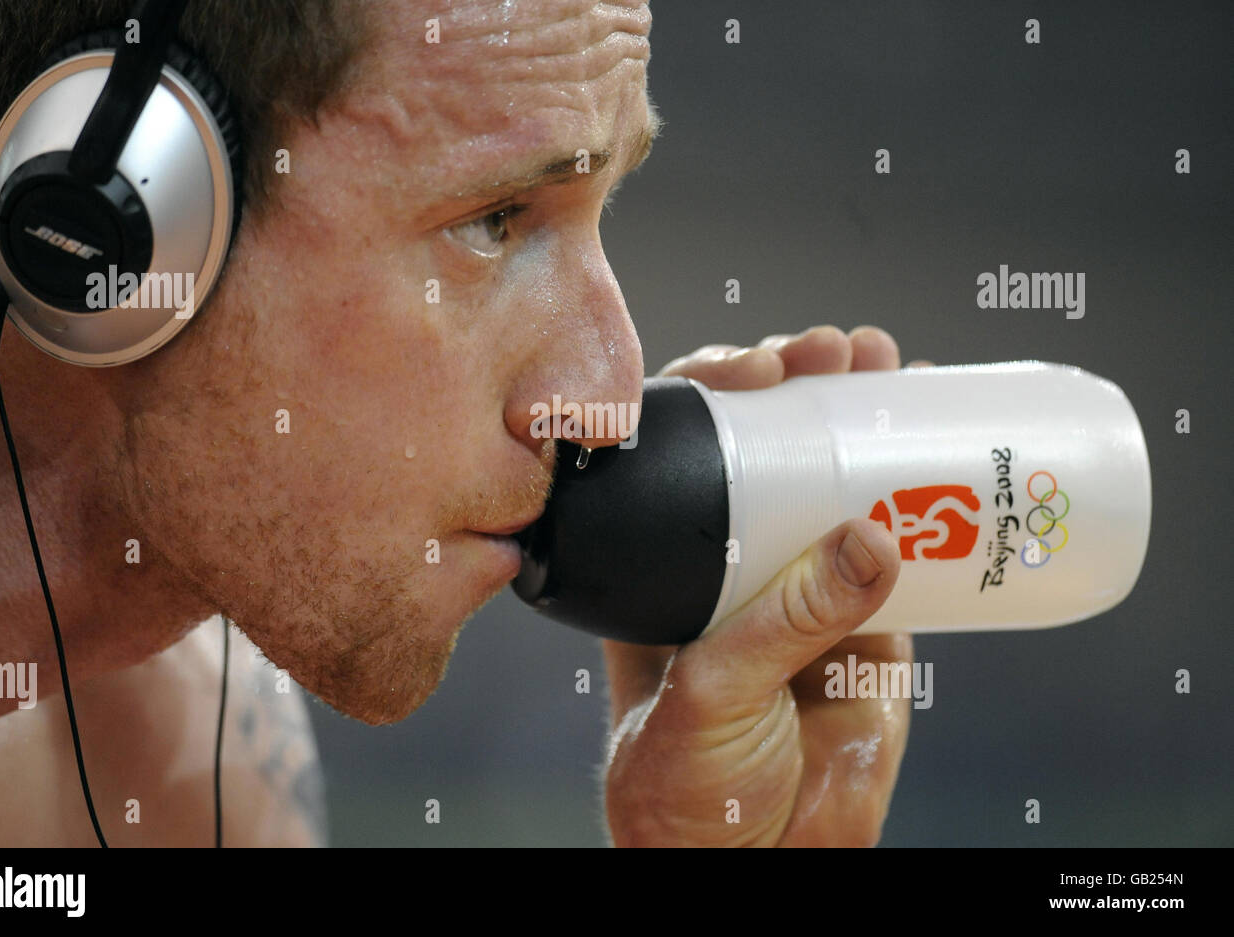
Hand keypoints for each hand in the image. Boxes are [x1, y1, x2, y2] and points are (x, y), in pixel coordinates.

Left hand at [602, 325, 930, 845]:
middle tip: (827, 352)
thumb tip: (870, 538)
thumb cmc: (688, 783)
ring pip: (830, 472)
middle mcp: (728, 552)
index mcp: (661, 559)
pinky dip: (919, 478)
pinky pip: (898, 533)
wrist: (754, 858)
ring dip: (858, 409)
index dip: (708, 396)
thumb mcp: (714, 693)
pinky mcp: (870, 612)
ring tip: (879, 363)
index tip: (748, 371)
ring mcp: (801, 576)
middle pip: (759, 442)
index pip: (675, 452)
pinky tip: (939, 426)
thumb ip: (784, 623)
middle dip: (793, 383)